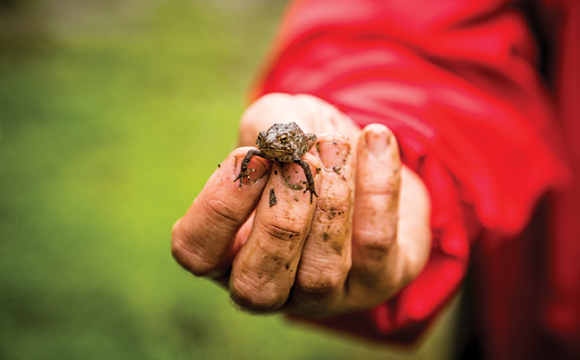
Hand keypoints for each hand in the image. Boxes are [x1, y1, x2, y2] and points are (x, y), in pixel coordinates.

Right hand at [171, 93, 430, 318]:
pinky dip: (378, 188)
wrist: (365, 161)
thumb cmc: (305, 151)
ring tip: (334, 148)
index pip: (197, 253)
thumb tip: (281, 147)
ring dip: (329, 202)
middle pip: (256, 285)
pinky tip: (376, 138)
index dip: (218, 206)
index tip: (250, 156)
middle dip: (278, 217)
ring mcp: (326, 294)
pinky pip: (377, 245)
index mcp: (228, 253)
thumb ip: (270, 128)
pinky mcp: (378, 280)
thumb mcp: (278, 127)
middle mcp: (273, 286)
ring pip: (320, 273)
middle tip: (298, 163)